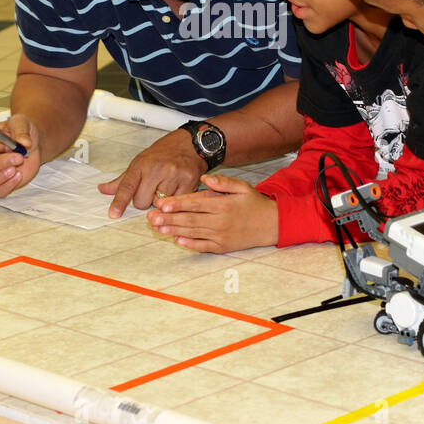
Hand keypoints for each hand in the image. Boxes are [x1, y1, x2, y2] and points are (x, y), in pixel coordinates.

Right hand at [0, 115, 40, 198]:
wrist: (31, 145)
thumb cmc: (21, 133)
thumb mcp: (22, 123)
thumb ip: (21, 130)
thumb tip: (23, 142)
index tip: (11, 145)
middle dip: (2, 162)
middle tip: (20, 157)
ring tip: (15, 170)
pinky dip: (8, 186)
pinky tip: (19, 175)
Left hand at [98, 129, 204, 217]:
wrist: (190, 143)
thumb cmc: (165, 152)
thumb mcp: (141, 161)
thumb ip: (122, 180)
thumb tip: (103, 189)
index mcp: (142, 164)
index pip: (127, 186)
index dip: (119, 202)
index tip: (114, 214)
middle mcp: (157, 169)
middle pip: (142, 202)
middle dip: (145, 200)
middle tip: (152, 189)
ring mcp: (173, 175)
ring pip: (159, 204)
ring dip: (161, 200)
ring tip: (167, 185)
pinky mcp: (188, 182)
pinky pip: (176, 202)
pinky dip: (175, 199)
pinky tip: (177, 187)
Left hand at [146, 174, 278, 251]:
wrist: (272, 225)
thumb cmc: (254, 203)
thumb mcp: (242, 186)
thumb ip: (223, 182)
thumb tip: (205, 177)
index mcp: (223, 205)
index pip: (195, 204)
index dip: (177, 203)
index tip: (161, 203)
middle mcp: (220, 221)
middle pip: (190, 219)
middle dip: (169, 218)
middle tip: (151, 217)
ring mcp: (221, 236)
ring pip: (193, 233)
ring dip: (173, 231)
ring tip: (157, 228)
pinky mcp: (222, 247)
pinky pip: (202, 246)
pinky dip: (189, 244)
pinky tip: (176, 240)